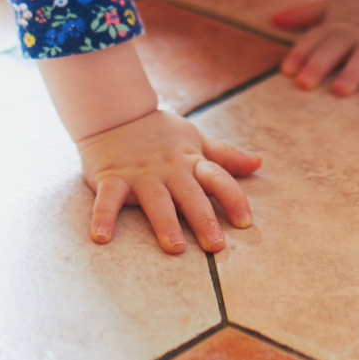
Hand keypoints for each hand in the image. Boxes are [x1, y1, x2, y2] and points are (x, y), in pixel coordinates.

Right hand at [76, 109, 260, 253]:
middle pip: (190, 195)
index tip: (245, 222)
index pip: (217, 179)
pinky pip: (107, 200)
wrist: (115, 112)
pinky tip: (101, 238)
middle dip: (203, 219)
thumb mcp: (195, 140)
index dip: (233, 198)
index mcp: (190, 161)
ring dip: (165, 223)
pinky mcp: (111, 178)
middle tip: (215, 245)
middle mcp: (169, 170)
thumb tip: (258, 163)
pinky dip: (103, 217)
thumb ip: (224, 156)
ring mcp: (140, 174)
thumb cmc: (159, 132)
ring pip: (155, 200)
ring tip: (174, 248)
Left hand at [270, 0, 358, 95]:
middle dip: (318, 65)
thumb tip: (273, 20)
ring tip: (340, 89)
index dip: (299, 54)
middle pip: (333, 49)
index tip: (285, 71)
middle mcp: (355, 33)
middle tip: (303, 84)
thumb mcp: (331, 5)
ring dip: (352, 72)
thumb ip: (304, 15)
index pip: (314, 40)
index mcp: (336, 26)